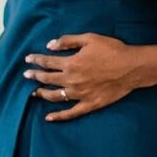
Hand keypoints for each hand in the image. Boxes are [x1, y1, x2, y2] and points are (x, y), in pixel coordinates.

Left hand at [24, 34, 140, 122]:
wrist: (130, 67)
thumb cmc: (111, 49)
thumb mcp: (89, 39)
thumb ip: (68, 41)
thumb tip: (50, 45)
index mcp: (71, 63)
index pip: (48, 62)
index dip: (36, 60)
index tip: (27, 59)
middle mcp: (72, 81)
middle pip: (48, 79)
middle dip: (35, 76)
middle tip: (26, 74)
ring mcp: (79, 95)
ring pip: (55, 96)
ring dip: (42, 94)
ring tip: (34, 92)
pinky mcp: (89, 105)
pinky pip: (70, 113)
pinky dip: (58, 116)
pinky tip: (48, 117)